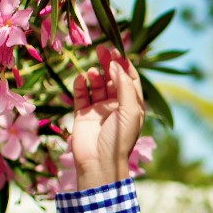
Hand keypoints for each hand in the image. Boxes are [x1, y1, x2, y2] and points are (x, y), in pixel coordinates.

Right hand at [69, 46, 145, 189]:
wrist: (99, 162)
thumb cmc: (120, 139)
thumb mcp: (130, 111)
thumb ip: (124, 86)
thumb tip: (116, 65)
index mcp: (131, 105)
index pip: (130, 79)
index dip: (124, 65)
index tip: (117, 51)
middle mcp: (116, 105)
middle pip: (112, 78)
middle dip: (108, 63)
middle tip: (102, 49)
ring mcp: (98, 109)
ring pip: (97, 84)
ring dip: (95, 74)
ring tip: (92, 70)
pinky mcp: (82, 114)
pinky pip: (81, 94)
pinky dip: (81, 84)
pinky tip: (81, 78)